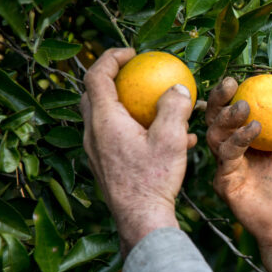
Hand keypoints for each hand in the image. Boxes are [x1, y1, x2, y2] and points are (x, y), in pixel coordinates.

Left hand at [80, 48, 196, 256]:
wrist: (140, 218)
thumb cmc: (154, 179)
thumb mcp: (172, 139)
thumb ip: (174, 108)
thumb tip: (178, 87)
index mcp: (104, 120)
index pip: (97, 76)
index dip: (111, 58)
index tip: (132, 53)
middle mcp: (93, 133)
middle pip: (93, 95)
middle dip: (112, 79)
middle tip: (136, 75)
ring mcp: (96, 151)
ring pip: (104, 117)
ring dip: (126, 106)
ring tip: (155, 107)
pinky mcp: (104, 165)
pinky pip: (115, 137)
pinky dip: (133, 128)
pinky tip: (166, 139)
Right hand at [205, 78, 271, 271]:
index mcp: (259, 143)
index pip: (243, 112)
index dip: (241, 94)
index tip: (249, 76)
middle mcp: (240, 152)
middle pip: (220, 119)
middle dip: (221, 99)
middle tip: (231, 83)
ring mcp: (230, 166)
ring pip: (217, 133)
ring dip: (228, 116)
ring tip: (246, 106)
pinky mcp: (226, 181)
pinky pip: (226, 155)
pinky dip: (238, 139)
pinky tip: (254, 131)